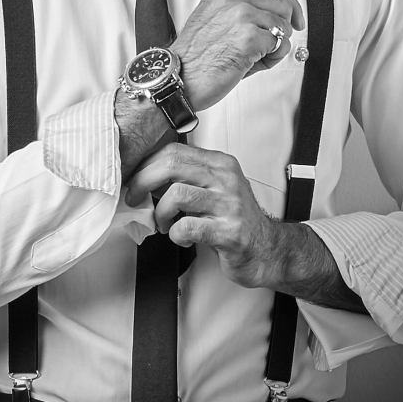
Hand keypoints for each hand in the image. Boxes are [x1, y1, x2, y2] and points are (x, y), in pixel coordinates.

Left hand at [126, 141, 280, 288]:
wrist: (267, 250)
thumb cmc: (235, 221)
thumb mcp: (215, 189)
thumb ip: (188, 178)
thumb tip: (147, 176)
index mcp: (221, 164)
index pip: (175, 151)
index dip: (147, 164)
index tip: (136, 177)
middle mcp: (226, 179)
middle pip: (172, 166)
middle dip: (143, 182)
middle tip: (135, 198)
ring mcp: (229, 205)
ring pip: (176, 195)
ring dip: (160, 212)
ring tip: (164, 223)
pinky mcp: (228, 232)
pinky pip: (187, 226)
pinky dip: (175, 234)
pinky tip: (181, 237)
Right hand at [172, 0, 303, 111]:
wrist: (178, 77)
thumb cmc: (195, 55)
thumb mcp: (215, 16)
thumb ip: (243, 7)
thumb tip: (277, 15)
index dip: (289, 0)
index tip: (294, 16)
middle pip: (282, 4)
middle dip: (283, 28)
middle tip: (269, 45)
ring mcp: (242, 15)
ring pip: (284, 26)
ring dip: (275, 45)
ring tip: (254, 56)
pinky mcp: (250, 37)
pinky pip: (281, 45)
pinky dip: (273, 58)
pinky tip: (253, 63)